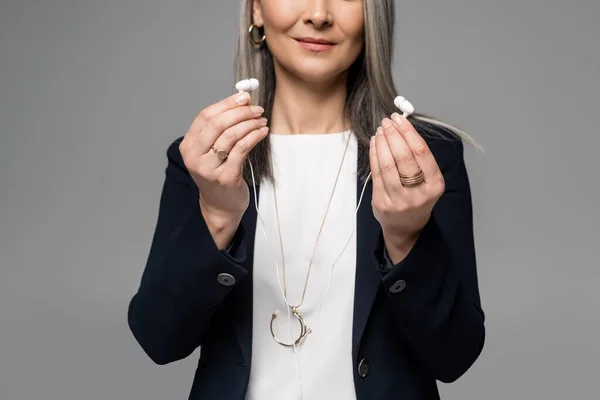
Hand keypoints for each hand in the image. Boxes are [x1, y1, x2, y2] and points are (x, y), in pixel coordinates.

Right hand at [179, 92, 268, 235]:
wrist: (220, 205)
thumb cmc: (219, 173)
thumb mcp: (212, 151)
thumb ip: (221, 128)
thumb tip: (242, 101)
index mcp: (188, 146)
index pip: (205, 116)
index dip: (226, 104)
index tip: (244, 97)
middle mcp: (195, 157)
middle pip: (217, 124)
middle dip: (240, 112)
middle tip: (257, 109)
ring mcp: (209, 168)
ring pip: (231, 135)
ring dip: (250, 124)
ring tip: (261, 120)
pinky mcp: (226, 177)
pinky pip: (242, 149)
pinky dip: (254, 136)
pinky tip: (262, 132)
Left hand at [369, 113, 444, 260]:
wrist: (406, 226)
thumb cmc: (418, 197)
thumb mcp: (428, 181)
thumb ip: (418, 158)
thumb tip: (402, 127)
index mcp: (434, 185)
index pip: (422, 153)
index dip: (409, 132)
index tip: (400, 119)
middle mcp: (418, 194)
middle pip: (404, 158)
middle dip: (393, 135)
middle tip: (387, 121)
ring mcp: (399, 200)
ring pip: (387, 165)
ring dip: (382, 143)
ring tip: (380, 130)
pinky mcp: (382, 203)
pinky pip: (376, 174)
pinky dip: (374, 155)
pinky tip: (374, 144)